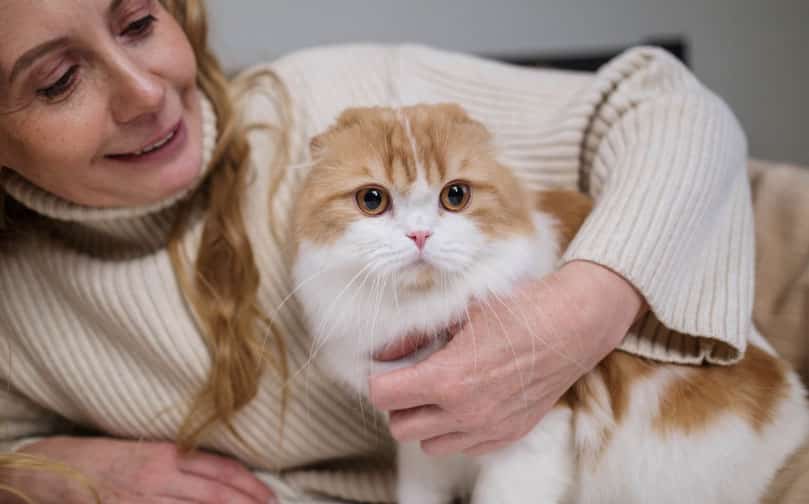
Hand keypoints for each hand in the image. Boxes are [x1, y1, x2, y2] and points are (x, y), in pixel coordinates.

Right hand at [2, 436, 275, 503]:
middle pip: (215, 493)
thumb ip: (183, 460)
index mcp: (167, 454)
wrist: (58, 469)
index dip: (248, 483)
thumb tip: (221, 476)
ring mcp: (142, 501)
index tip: (267, 494)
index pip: (220, 469)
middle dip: (246, 503)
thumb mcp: (150, 450)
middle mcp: (159, 477)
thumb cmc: (107, 457)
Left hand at [368, 260, 645, 455]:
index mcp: (447, 379)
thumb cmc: (516, 312)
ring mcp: (487, 428)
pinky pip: (464, 448)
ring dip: (426, 421)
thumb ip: (415, 334)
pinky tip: (466, 401)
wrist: (571, 326)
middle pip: (400, 428)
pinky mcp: (507, 434)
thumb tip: (383, 350)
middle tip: (411, 380)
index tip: (387, 369)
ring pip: (429, 444)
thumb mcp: (459, 312)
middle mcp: (464, 412)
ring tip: (439, 392)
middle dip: (399, 404)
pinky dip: (456, 430)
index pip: (383, 397)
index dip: (380, 380)